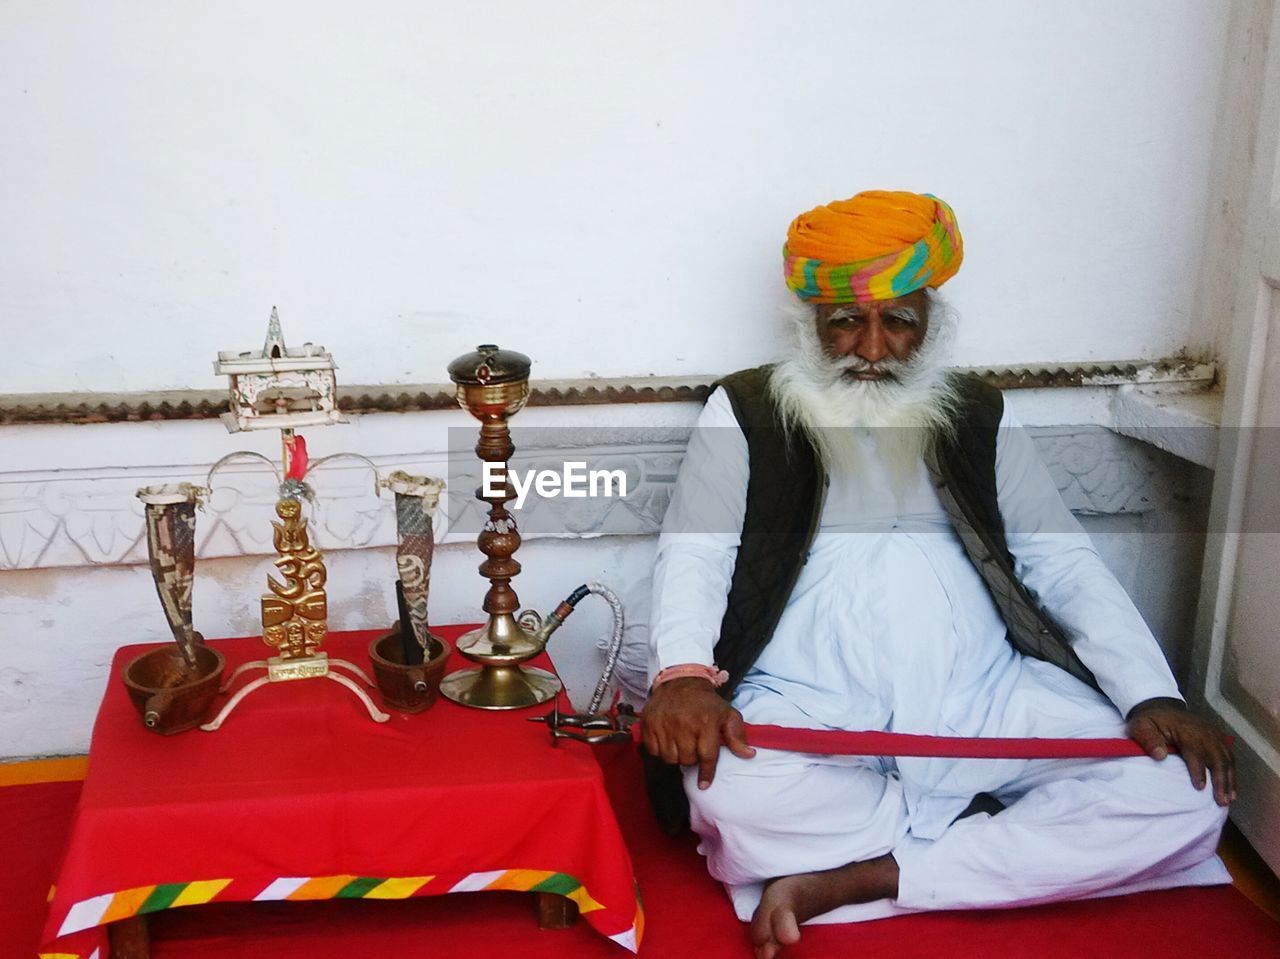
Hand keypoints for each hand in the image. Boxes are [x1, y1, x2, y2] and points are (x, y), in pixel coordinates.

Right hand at [641, 677, 755, 788]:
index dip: (706, 773)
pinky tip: (667, 739)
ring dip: (676, 755)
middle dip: (691, 758)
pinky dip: (660, 749)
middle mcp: (684, 724)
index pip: (707, 756)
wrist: (680, 681)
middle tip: (693, 746)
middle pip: (687, 760)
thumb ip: (737, 736)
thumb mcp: (727, 714)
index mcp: (706, 723)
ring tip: (681, 743)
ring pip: (669, 758)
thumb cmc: (706, 702)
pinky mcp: (650, 724)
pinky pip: (654, 751)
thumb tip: (749, 754)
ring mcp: (664, 724)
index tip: (704, 785)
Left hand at [1127, 697, 1235, 805]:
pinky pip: (1229, 756)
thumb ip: (1148, 740)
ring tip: (1229, 800)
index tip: (1200, 787)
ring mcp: (1213, 735)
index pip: (1196, 752)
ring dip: (1230, 780)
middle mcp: (1204, 732)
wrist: (1162, 707)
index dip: (1198, 770)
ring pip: (1227, 759)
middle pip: (1217, 757)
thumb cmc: (1151, 721)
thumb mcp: (1141, 726)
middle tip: (1221, 801)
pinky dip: (1232, 773)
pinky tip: (1232, 789)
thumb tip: (1160, 755)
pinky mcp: (1218, 738)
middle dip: (1221, 780)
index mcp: (1185, 730)